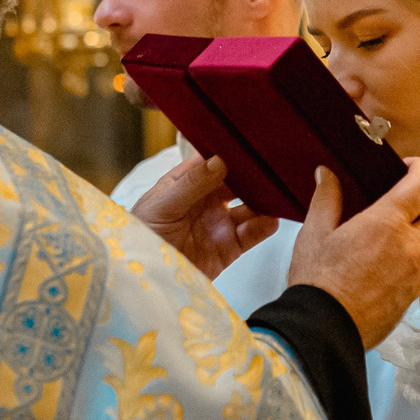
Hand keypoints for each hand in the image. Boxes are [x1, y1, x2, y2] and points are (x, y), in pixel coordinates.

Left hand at [132, 153, 278, 280]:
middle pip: (239, 182)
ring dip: (265, 199)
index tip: (251, 142)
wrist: (142, 277)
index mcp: (188, 182)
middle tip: (274, 165)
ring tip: (279, 192)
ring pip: (251, 206)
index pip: (214, 160)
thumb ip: (192, 183)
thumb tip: (220, 161)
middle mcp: (207, 200)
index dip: (231, 152)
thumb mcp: (162, 204)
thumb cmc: (141, 235)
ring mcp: (220, 223)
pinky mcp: (229, 248)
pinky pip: (253, 233)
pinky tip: (272, 218)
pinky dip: (266, 225)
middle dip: (255, 174)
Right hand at [285, 158, 419, 349]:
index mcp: (387, 224)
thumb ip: (326, 198)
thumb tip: (326, 175)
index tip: (407, 166)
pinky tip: (385, 257)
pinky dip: (412, 253)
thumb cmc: (317, 285)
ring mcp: (416, 273)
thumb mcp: (314, 234)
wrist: (324, 332)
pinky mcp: (413, 295)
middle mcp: (411, 247)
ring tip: (394, 227)